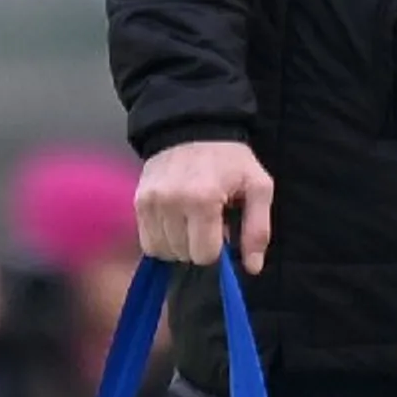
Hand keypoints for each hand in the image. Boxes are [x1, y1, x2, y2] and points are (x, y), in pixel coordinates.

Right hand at [135, 140, 274, 271]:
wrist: (193, 128)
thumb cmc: (230, 160)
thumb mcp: (258, 187)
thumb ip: (257, 229)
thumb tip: (252, 267)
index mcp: (203, 200)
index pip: (204, 254)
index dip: (217, 248)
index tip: (223, 229)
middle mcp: (171, 202)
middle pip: (183, 254)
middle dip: (198, 246)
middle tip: (208, 222)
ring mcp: (151, 202)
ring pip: (162, 250)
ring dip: (179, 244)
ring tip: (191, 220)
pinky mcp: (139, 201)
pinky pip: (147, 241)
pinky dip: (162, 238)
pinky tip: (175, 220)